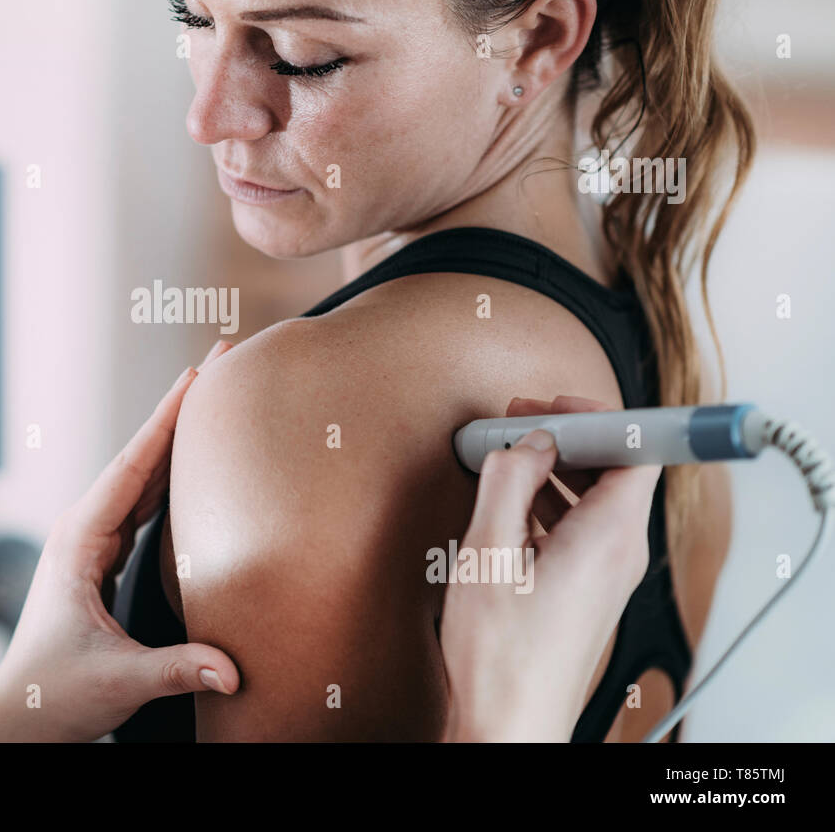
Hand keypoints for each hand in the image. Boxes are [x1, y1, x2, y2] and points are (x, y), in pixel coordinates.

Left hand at [0, 341, 238, 741]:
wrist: (21, 713)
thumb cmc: (55, 693)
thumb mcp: (120, 679)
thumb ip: (177, 667)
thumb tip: (232, 668)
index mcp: (80, 539)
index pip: (133, 465)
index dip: (168, 416)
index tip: (199, 372)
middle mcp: (84, 528)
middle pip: (140, 457)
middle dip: (180, 411)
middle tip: (220, 364)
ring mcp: (91, 541)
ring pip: (141, 476)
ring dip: (176, 438)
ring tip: (215, 400)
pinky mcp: (101, 557)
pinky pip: (142, 503)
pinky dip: (170, 475)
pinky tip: (194, 465)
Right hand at [440, 395, 661, 741]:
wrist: (509, 720)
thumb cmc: (502, 652)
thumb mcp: (488, 551)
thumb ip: (507, 482)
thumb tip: (526, 444)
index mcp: (610, 536)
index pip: (638, 450)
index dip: (600, 415)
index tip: (555, 405)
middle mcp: (621, 552)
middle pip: (617, 469)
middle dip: (570, 435)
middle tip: (520, 421)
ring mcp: (608, 573)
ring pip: (597, 498)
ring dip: (556, 468)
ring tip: (507, 455)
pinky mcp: (589, 589)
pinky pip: (583, 527)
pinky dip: (551, 501)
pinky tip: (509, 502)